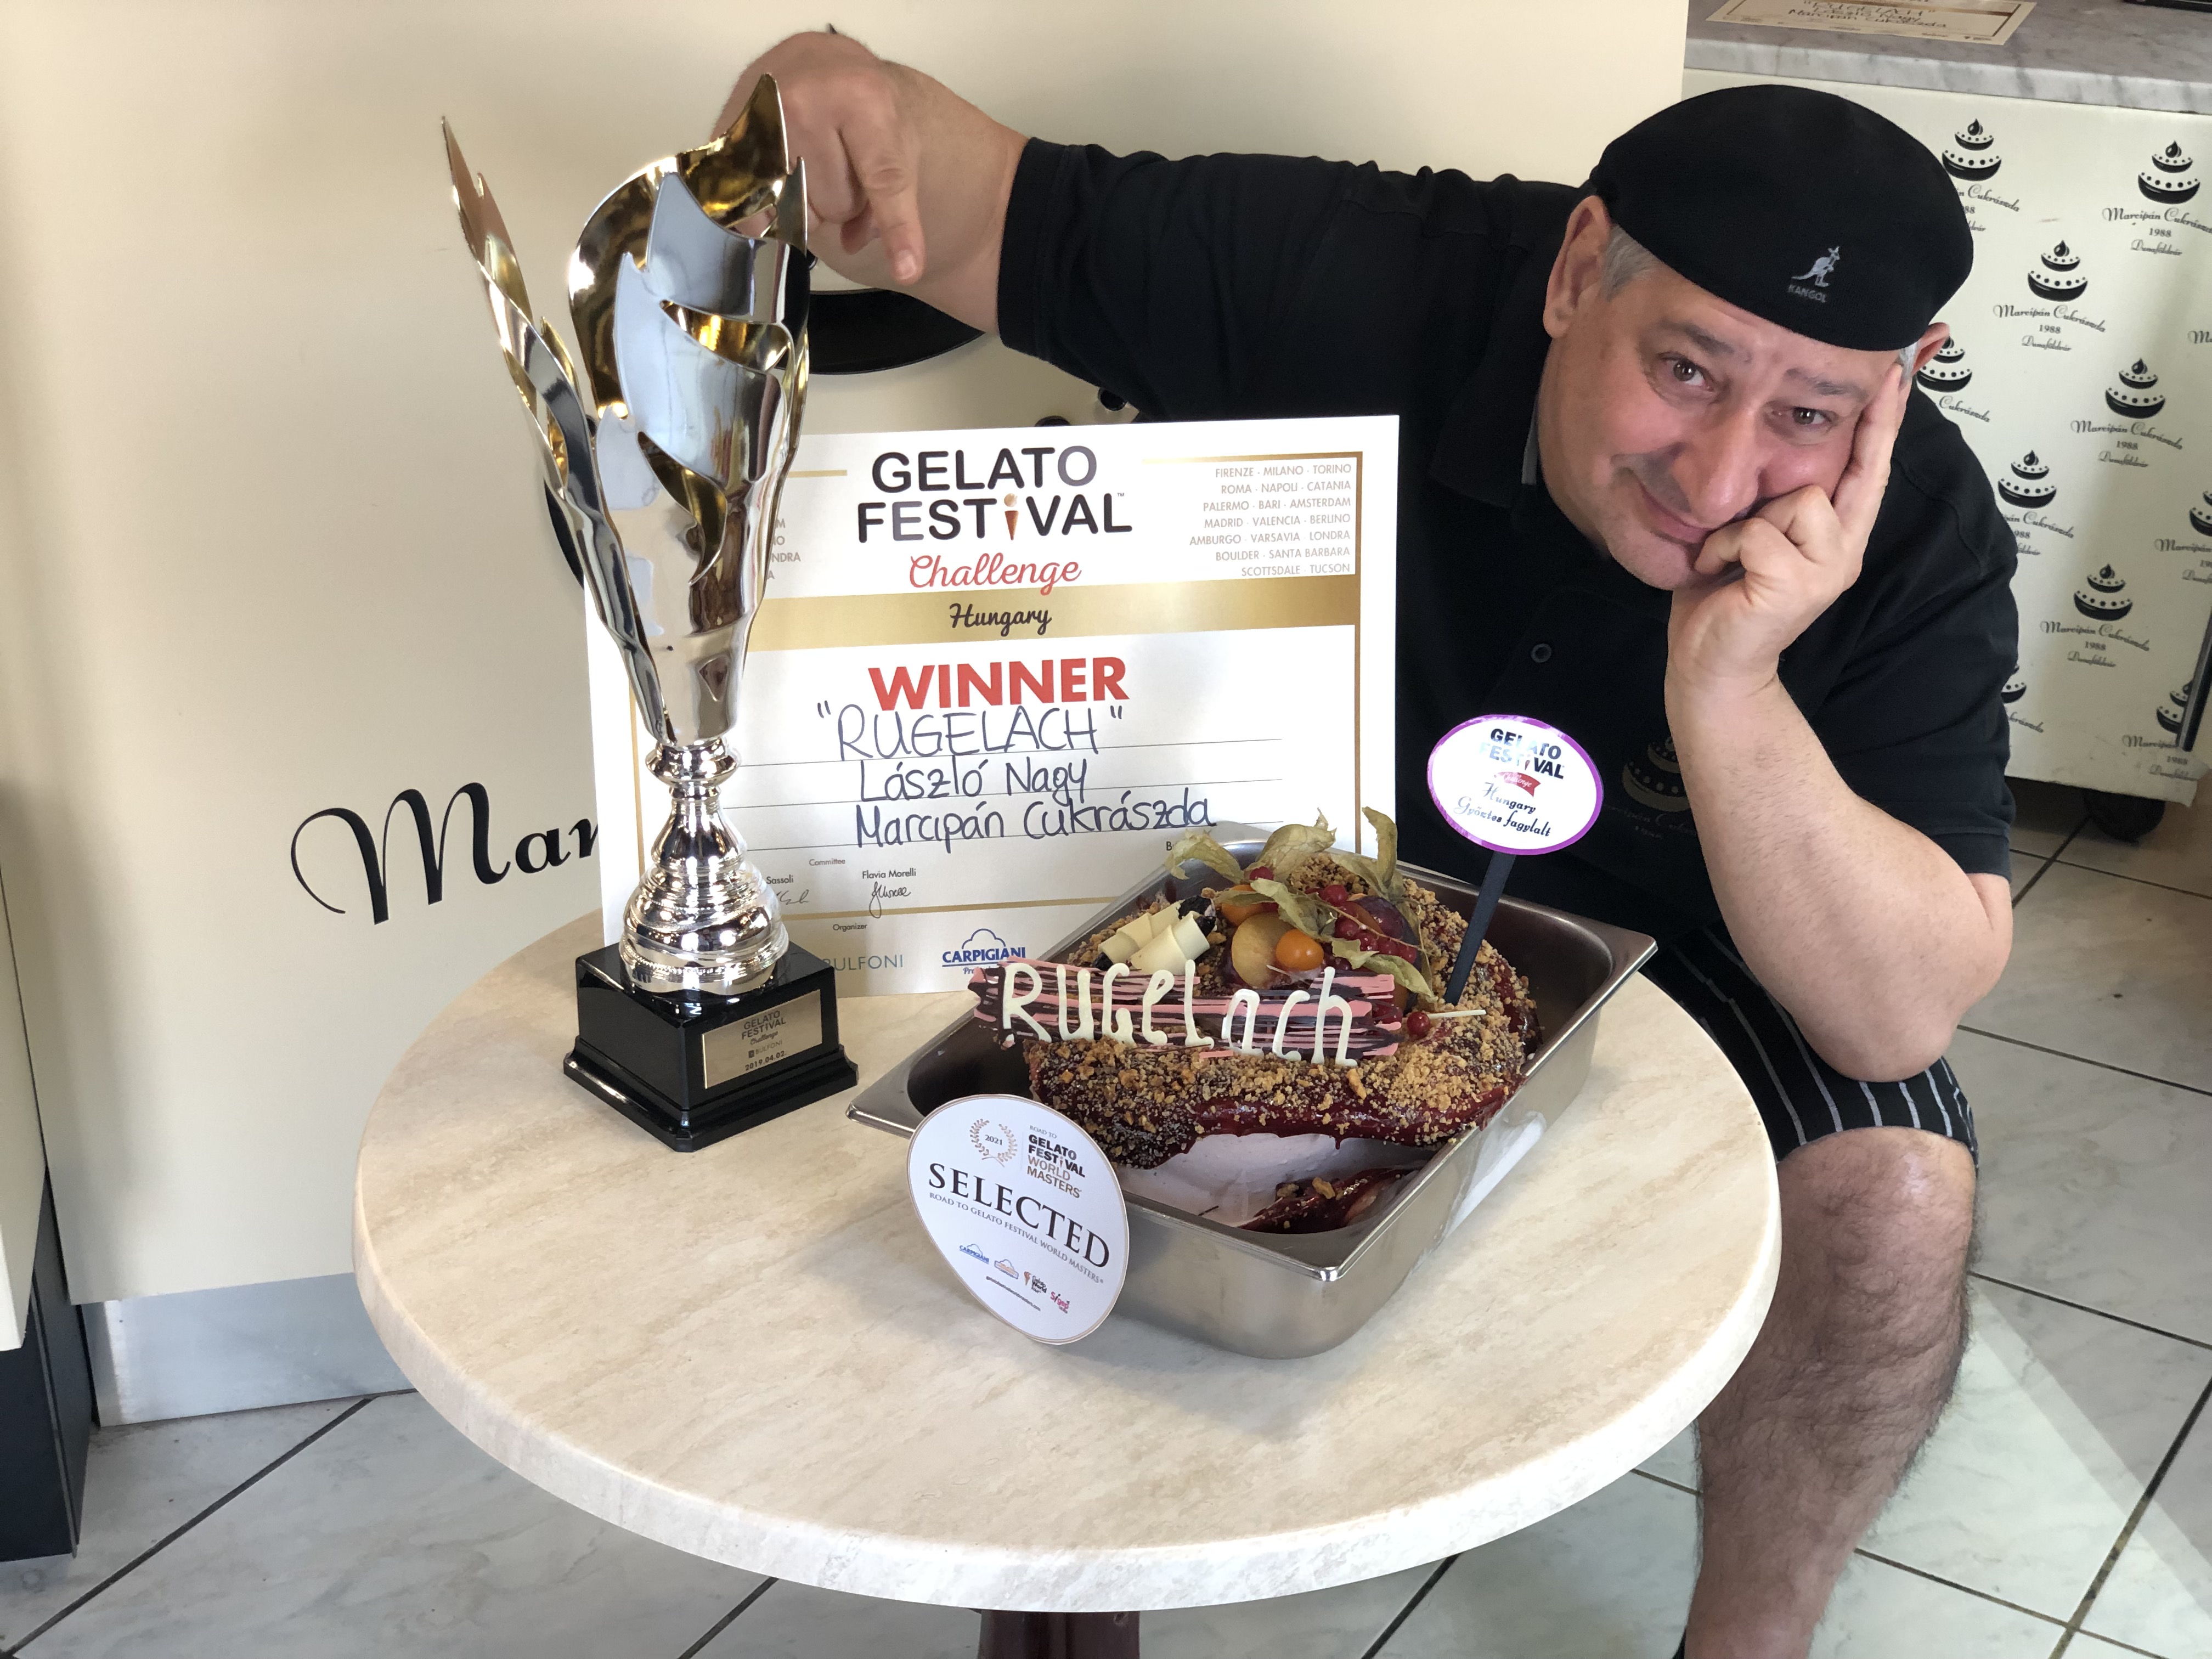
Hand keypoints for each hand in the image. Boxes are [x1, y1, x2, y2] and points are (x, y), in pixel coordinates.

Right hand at [719, 33, 925, 285]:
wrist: (815, 61)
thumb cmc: (861, 104)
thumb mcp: (896, 140)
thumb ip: (890, 201)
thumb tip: (853, 244)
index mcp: (859, 95)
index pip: (882, 178)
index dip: (897, 227)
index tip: (908, 268)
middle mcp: (803, 100)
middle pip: (835, 206)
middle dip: (843, 198)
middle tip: (838, 158)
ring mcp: (757, 117)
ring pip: (795, 212)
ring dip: (807, 203)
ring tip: (808, 161)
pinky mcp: (724, 135)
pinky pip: (750, 209)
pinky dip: (767, 209)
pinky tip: (775, 176)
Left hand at [1666, 362, 1909, 701]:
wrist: (1708, 665)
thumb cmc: (1721, 599)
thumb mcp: (1751, 535)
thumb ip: (1772, 500)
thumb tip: (1770, 442)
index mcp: (1837, 537)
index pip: (1868, 468)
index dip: (1883, 419)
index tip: (1893, 369)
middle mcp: (1843, 551)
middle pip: (1847, 471)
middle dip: (1832, 447)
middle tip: (1826, 436)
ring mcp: (1826, 569)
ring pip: (1797, 499)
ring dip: (1747, 522)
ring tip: (1728, 554)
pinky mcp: (1797, 584)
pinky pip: (1757, 532)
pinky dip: (1724, 546)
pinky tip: (1716, 570)